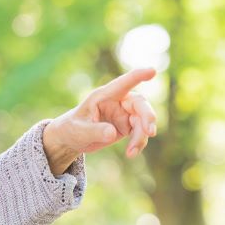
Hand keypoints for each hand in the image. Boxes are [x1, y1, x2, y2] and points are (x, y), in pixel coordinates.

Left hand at [43, 67, 158, 173]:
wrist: (72, 138)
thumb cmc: (72, 128)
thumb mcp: (79, 131)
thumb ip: (94, 131)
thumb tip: (113, 133)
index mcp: (103, 96)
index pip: (122, 84)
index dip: (137, 76)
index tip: (152, 71)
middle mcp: (117, 102)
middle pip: (139, 103)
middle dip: (147, 116)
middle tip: (149, 132)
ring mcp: (124, 113)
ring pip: (143, 120)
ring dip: (142, 135)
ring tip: (131, 152)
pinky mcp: (127, 126)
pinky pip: (140, 132)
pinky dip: (138, 143)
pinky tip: (131, 154)